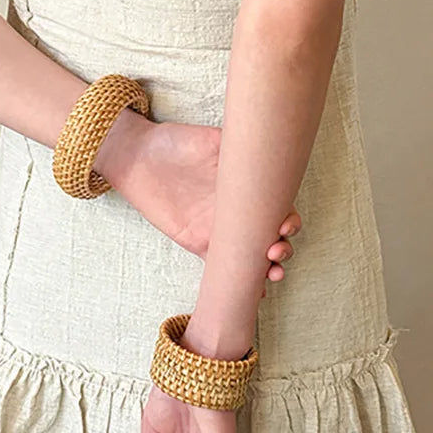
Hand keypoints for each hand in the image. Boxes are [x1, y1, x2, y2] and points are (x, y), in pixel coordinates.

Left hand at [94, 112, 300, 289]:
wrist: (142, 157)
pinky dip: (241, 281)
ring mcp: (220, 230)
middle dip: (282, 250)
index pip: (279, 209)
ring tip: (272, 273)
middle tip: (275, 251)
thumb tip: (265, 149)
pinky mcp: (200, 244)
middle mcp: (238, 211)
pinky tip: (255, 292)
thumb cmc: (178, 144)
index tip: (286, 226)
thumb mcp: (216, 140)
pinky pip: (224, 267)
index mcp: (247, 189)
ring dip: (268, 269)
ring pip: (252, 256)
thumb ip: (242, 148)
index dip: (289, 222)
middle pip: (271, 237)